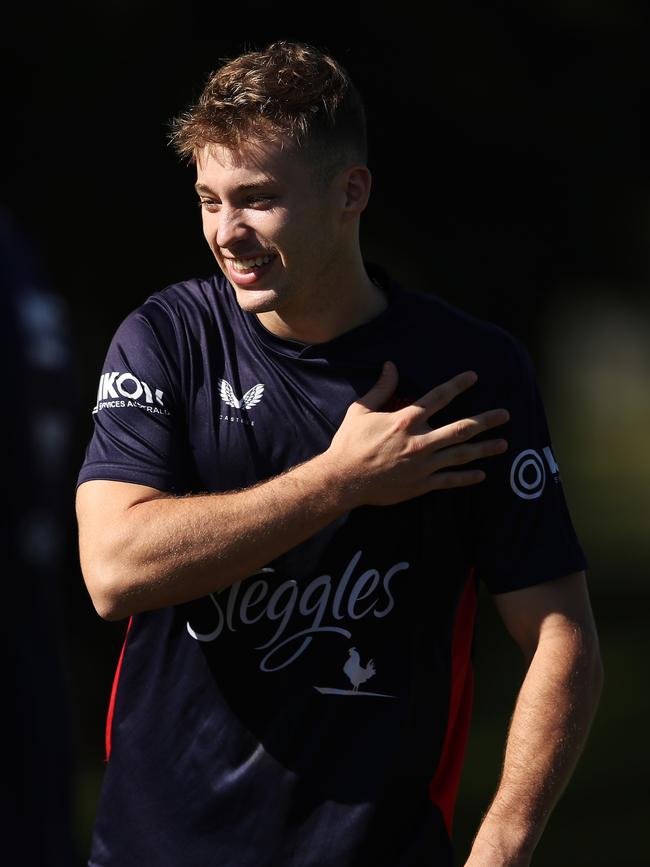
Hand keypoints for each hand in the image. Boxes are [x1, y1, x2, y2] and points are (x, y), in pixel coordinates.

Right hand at [325, 361, 508, 507]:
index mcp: (405, 420)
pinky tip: (482, 474)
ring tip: (504, 444)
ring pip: (461, 454)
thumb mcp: (360, 411)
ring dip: (484, 449)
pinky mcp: (421, 484)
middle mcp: (419, 441)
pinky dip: (467, 477)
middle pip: (461, 428)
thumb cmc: (350, 444)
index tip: (473, 377)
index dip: (458, 385)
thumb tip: (391, 365)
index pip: (438, 397)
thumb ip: (380, 388)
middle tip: (505, 415)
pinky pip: (449, 480)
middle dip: (486, 420)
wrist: (343, 479)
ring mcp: (423, 464)